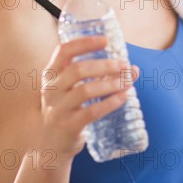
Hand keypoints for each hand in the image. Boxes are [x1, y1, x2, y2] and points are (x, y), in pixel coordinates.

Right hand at [39, 35, 138, 159]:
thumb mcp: (69, 88)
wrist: (50, 143)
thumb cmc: (66, 107)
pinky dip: (110, 103)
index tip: (105, 40)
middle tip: (124, 64)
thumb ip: (96, 75)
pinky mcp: (69, 126)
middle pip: (78, 70)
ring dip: (109, 84)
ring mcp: (59, 108)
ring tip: (126, 82)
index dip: (85, 43)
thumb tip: (132, 68)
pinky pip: (91, 112)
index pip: (64, 51)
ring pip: (85, 90)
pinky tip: (123, 97)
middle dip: (104, 65)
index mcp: (50, 74)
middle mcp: (51, 89)